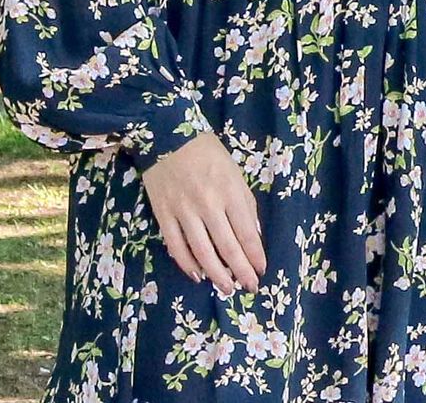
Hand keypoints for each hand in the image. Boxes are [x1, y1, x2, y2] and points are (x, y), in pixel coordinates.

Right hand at [142, 132, 266, 291]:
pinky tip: (197, 275)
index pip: (247, 232)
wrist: (167, 137)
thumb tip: (254, 236)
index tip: (261, 271)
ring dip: (216, 274)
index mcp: (231, 192)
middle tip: (249, 287)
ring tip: (226, 288)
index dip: (255, 255)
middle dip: (240, 271)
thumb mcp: (235, 174)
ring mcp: (184, 211)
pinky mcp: (164, 214)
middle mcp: (209, 204)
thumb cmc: (209, 155)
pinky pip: (176, 246)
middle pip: (227, 246)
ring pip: (202, 251)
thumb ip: (245, 205)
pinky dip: (187, 264)